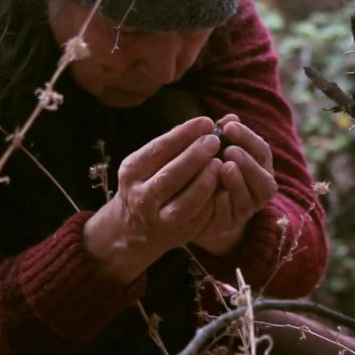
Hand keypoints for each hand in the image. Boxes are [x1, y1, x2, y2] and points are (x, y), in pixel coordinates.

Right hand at [84, 116, 221, 282]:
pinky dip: (213, 199)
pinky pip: (200, 216)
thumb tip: (208, 122)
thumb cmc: (148, 182)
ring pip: (186, 200)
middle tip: (214, 140)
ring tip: (219, 163)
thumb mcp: (148, 162)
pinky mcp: (179, 233)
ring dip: (206, 180)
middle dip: (196, 156)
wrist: (134, 228)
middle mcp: (142, 197)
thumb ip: (175, 142)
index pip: (158, 149)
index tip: (205, 122)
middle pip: (171, 175)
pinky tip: (223, 184)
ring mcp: (160, 218)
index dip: (184, 134)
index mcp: (132, 172)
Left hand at [191, 114, 277, 255]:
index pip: (262, 151)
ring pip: (248, 199)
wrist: (200, 208)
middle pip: (263, 179)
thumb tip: (230, 116)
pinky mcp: (228, 225)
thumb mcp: (217, 150)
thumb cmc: (211, 170)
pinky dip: (224, 206)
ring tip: (224, 168)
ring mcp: (245, 210)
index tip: (228, 126)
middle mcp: (258, 190)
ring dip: (238, 183)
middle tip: (230, 150)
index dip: (248, 138)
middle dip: (248, 162)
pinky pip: (229, 217)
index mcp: (259, 167)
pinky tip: (215, 195)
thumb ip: (224, 135)